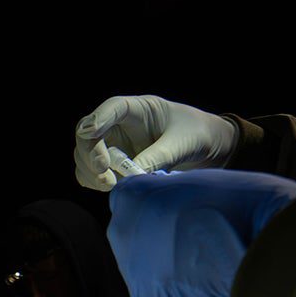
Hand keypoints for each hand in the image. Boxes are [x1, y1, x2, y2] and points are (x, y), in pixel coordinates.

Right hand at [74, 96, 238, 190]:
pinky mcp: (113, 166)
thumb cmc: (199, 135)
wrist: (210, 149)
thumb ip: (159, 156)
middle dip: (90, 153)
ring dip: (90, 171)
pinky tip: (111, 188)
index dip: (98, 119)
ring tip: (112, 185)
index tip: (89, 133)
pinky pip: (90, 173)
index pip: (112, 108)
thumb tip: (132, 175)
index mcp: (139, 110)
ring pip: (84, 155)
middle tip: (104, 173)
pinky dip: (93, 182)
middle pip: (88, 133)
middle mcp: (120, 126)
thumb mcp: (184, 143)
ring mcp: (114, 146)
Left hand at [107, 169, 295, 296]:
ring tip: (198, 258)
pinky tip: (198, 277)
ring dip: (161, 261)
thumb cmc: (239, 204)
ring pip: (140, 262)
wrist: (260, 245)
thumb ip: (170, 192)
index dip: (152, 203)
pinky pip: (153, 289)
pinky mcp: (144, 295)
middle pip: (129, 231)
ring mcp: (130, 264)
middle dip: (152, 233)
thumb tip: (165, 203)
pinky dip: (172, 286)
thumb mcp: (198, 182)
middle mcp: (120, 228)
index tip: (173, 209)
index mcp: (130, 195)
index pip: (129, 198)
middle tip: (189, 237)